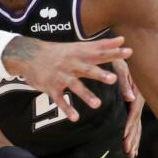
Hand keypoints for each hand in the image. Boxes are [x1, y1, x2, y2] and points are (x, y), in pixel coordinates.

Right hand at [2, 36, 131, 121]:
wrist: (28, 55)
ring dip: (86, 95)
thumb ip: (101, 45)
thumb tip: (122, 39)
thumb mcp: (79, 46)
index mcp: (79, 54)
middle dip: (99, 74)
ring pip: (74, 86)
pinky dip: (66, 108)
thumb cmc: (59, 52)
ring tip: (97, 105)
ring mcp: (60, 76)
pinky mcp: (51, 87)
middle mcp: (71, 65)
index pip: (99, 53)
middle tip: (113, 79)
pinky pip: (59, 99)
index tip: (128, 52)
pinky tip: (75, 118)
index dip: (113, 53)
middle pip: (87, 69)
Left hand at [113, 59, 143, 157]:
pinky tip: (130, 142)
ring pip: (136, 125)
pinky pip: (133, 121)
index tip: (123, 139)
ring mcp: (136, 103)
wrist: (120, 52)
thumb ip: (125, 83)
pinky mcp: (133, 103)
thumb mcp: (121, 68)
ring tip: (131, 155)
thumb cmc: (118, 59)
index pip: (133, 114)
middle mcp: (138, 100)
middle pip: (136, 123)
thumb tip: (130, 99)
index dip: (128, 127)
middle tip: (129, 154)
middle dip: (133, 139)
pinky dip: (132, 133)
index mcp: (137, 93)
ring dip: (134, 140)